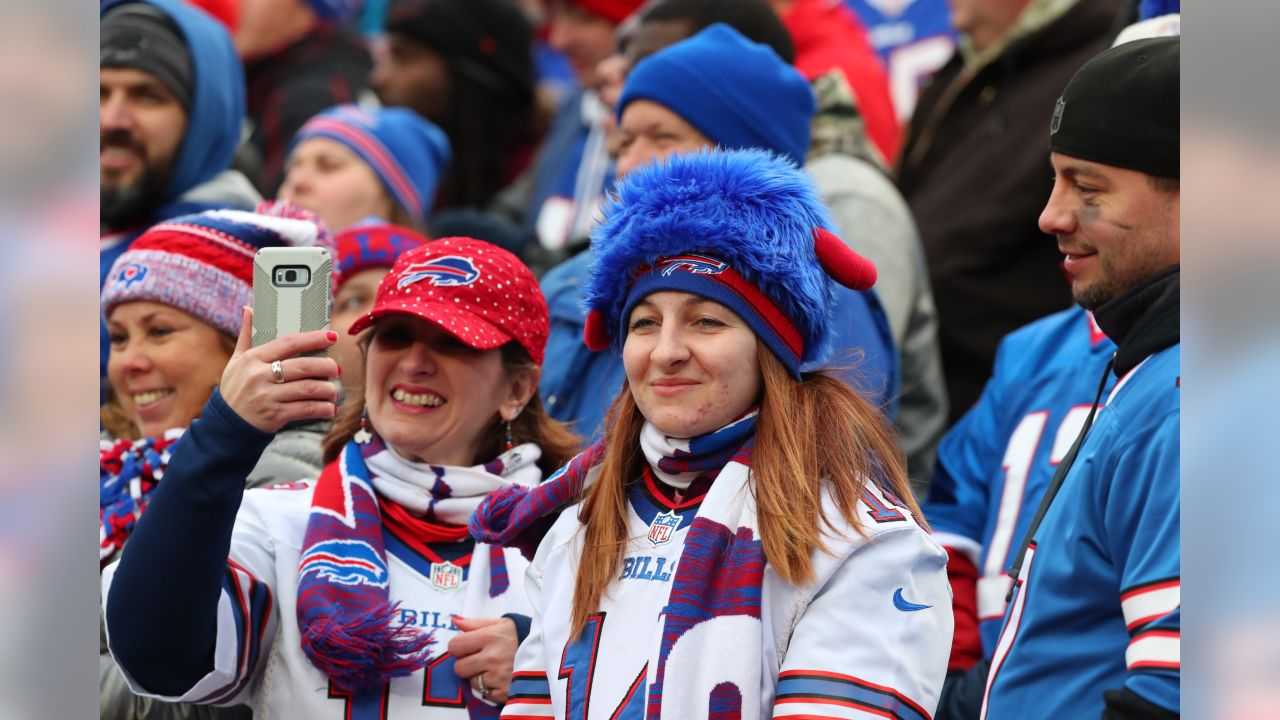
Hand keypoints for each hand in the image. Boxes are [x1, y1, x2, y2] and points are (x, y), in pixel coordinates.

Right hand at [218, 307, 340, 432]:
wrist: (226, 424)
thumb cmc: (235, 388)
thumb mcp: (236, 361)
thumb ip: (246, 335)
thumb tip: (249, 309)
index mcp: (253, 359)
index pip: (289, 343)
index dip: (313, 338)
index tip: (332, 336)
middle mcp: (259, 376)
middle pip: (304, 366)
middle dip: (327, 366)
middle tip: (336, 369)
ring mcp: (267, 396)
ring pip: (308, 389)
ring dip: (328, 390)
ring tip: (333, 390)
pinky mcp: (274, 415)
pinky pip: (306, 409)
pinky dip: (322, 409)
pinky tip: (329, 408)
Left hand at [448, 616, 518, 704]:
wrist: (547, 653)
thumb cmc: (520, 636)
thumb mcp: (500, 624)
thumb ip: (475, 623)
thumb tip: (454, 620)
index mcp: (490, 637)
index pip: (454, 646)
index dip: (460, 647)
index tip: (470, 646)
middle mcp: (493, 657)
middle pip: (459, 668)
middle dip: (468, 664)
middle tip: (483, 659)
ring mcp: (499, 677)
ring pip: (472, 682)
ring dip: (480, 677)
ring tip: (495, 668)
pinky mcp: (504, 692)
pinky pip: (485, 694)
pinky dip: (491, 688)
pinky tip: (502, 678)